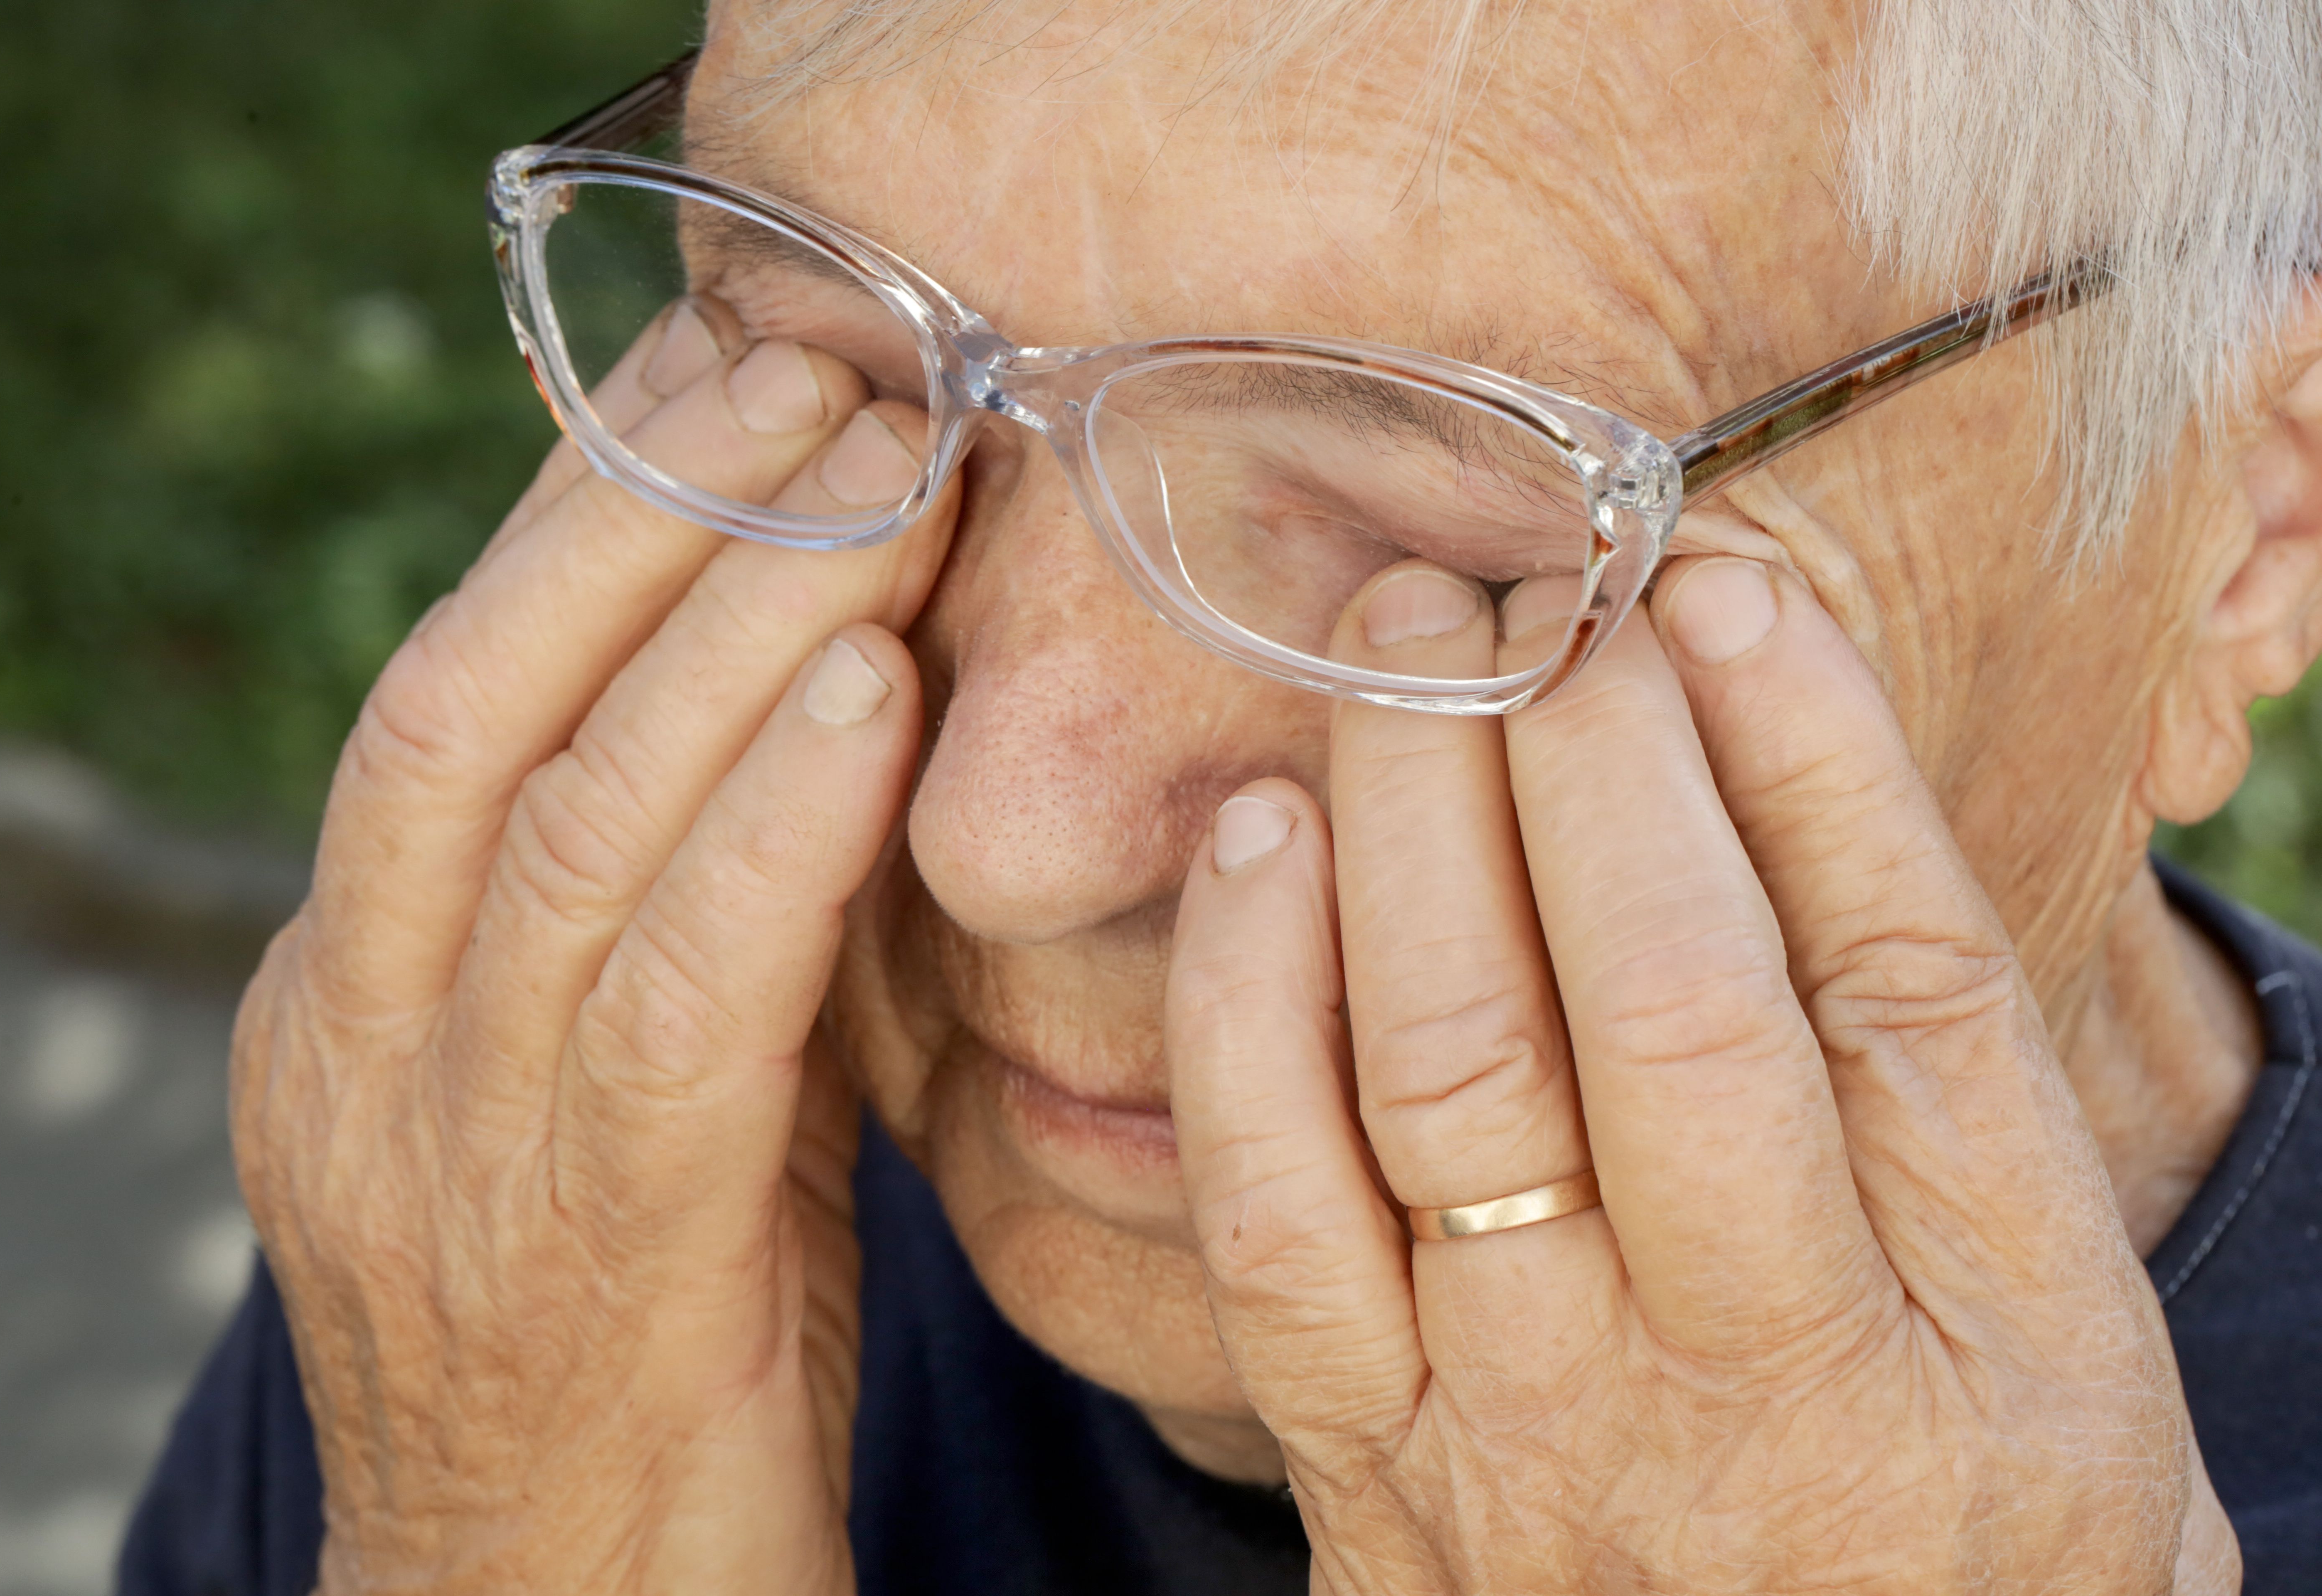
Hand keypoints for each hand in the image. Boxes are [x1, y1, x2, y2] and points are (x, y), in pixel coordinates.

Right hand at [231, 298, 951, 1593]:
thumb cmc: (621, 1334)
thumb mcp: (609, 1086)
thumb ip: (668, 914)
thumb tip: (805, 703)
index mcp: (351, 993)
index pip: (451, 688)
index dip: (586, 512)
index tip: (718, 370)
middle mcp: (365, 1040)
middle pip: (477, 704)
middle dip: (642, 516)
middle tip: (809, 366)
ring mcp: (451, 1146)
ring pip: (567, 818)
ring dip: (727, 624)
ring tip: (867, 471)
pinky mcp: (593, 1248)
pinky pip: (677, 996)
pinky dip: (770, 833)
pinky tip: (866, 698)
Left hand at [1165, 557, 2240, 1591]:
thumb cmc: (1968, 1537)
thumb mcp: (2060, 1341)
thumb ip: (1955, 1080)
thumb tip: (1804, 744)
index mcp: (1980, 1350)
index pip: (1889, 982)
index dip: (1805, 756)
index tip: (1721, 594)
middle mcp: (1751, 1386)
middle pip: (1661, 997)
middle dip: (1588, 749)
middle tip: (1535, 586)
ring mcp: (1527, 1429)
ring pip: (1449, 1066)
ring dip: (1410, 819)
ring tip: (1393, 643)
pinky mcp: (1358, 1460)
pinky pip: (1269, 1208)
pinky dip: (1247, 998)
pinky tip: (1255, 839)